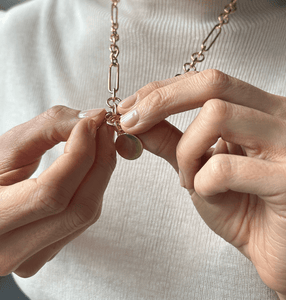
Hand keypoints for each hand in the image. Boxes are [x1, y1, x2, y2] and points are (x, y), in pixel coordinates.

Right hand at [0, 106, 115, 277]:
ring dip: (100, 174)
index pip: (52, 193)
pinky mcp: (46, 250)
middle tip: (104, 131)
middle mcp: (10, 250)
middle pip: (79, 209)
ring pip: (87, 215)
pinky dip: (93, 188)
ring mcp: (31, 257)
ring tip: (100, 144)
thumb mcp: (7, 147)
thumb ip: (49, 127)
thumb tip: (93, 118)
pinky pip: (83, 219)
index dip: (80, 154)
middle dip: (100, 163)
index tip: (91, 124)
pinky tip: (90, 166)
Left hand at [118, 70, 285, 298]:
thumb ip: (172, 143)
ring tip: (190, 179)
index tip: (130, 108)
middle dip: (161, 101)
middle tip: (132, 123)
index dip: (163, 90)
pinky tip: (210, 196)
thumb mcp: (201, 170)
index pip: (209, 81)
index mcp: (264, 111)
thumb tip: (137, 122)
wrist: (280, 252)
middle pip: (212, 85)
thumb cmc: (245, 210)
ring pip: (216, 117)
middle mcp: (283, 118)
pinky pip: (224, 167)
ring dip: (186, 152)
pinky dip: (202, 183)